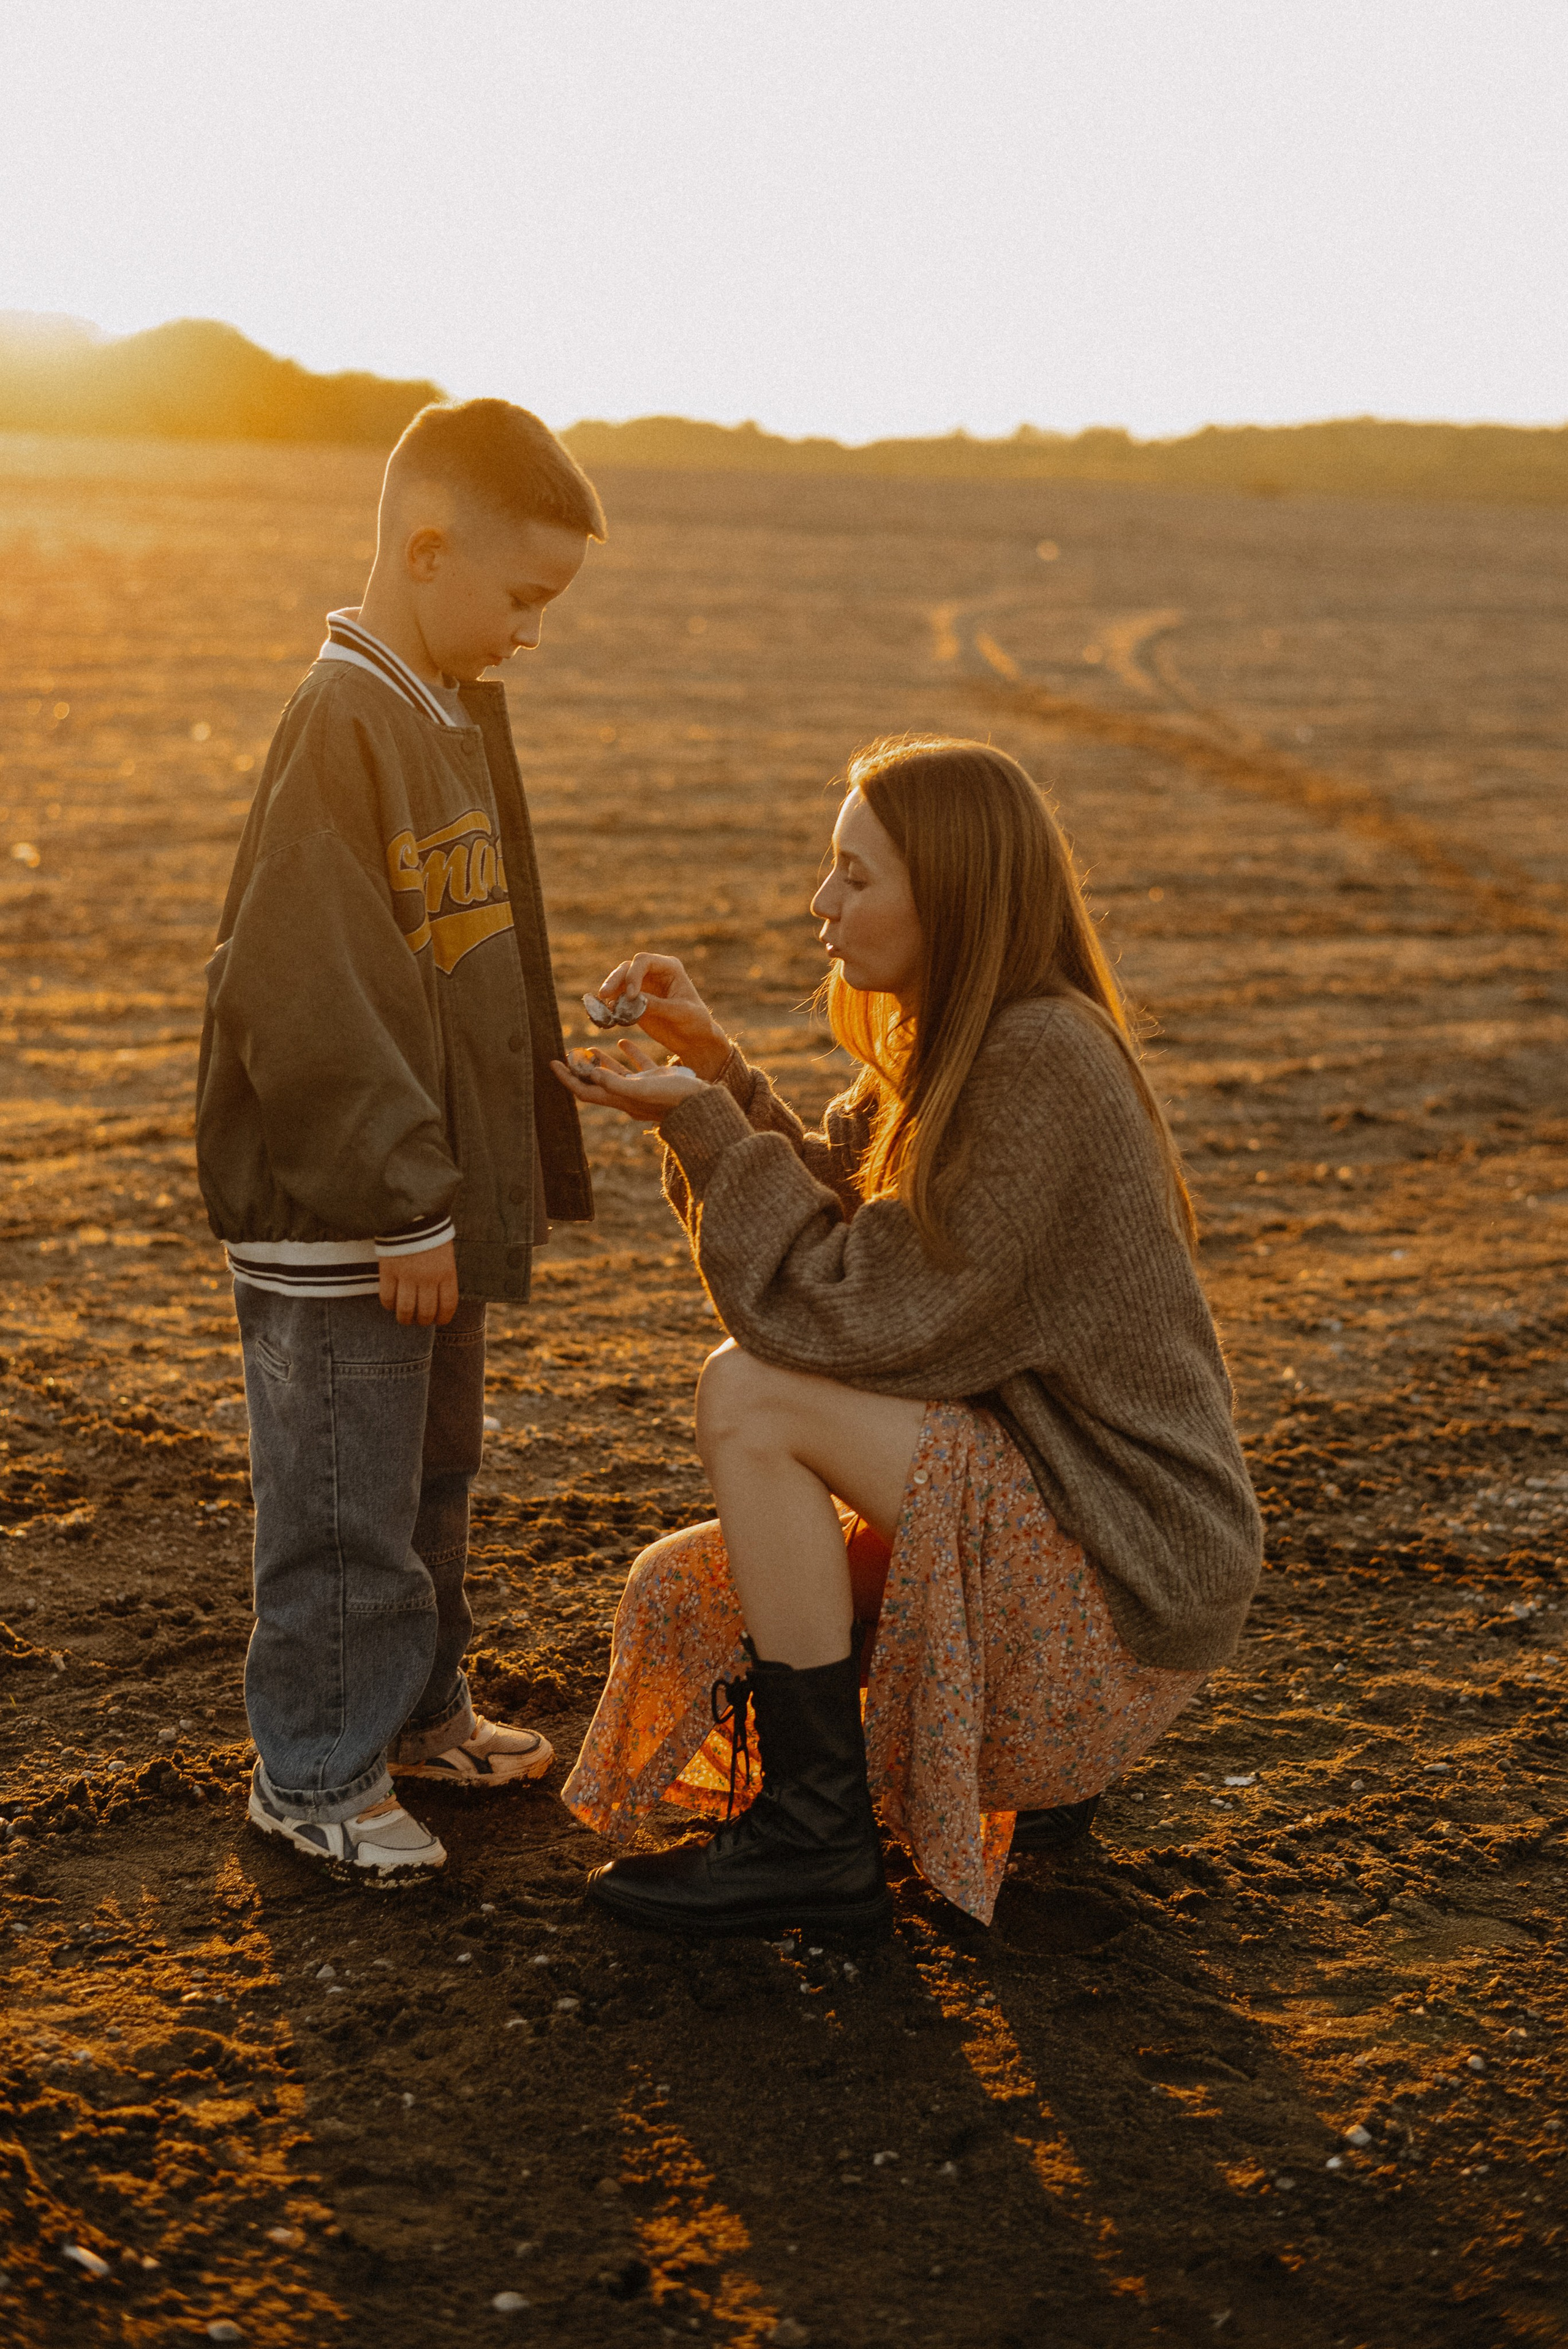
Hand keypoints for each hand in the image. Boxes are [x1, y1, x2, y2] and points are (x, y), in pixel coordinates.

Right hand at [378, 1238, 458, 1326]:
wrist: (411, 1214)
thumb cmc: (431, 1235)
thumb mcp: (446, 1256)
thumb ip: (443, 1277)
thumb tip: (438, 1302)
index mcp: (446, 1273)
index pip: (447, 1306)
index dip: (442, 1318)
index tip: (437, 1321)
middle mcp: (428, 1278)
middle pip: (425, 1312)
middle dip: (422, 1321)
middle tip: (418, 1319)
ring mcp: (407, 1275)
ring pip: (405, 1310)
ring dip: (405, 1318)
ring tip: (404, 1318)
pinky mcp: (389, 1271)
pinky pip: (387, 1298)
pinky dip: (389, 1305)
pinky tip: (391, 1303)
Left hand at [551, 1035, 707, 1124]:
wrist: (701, 1103)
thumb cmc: (673, 1097)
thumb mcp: (643, 1089)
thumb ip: (616, 1083)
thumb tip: (591, 1073)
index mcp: (621, 1100)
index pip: (585, 1090)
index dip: (567, 1078)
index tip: (553, 1062)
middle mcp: (628, 1095)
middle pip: (597, 1083)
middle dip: (581, 1069)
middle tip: (569, 1053)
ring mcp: (642, 1088)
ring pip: (616, 1074)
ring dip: (602, 1061)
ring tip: (590, 1047)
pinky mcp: (656, 1079)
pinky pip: (638, 1066)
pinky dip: (629, 1053)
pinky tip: (623, 1040)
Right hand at [592, 952, 729, 1078]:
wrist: (693, 1039)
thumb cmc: (695, 1022)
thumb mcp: (680, 1012)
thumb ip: (657, 1005)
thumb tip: (632, 999)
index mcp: (669, 968)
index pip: (644, 961)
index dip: (633, 974)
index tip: (632, 995)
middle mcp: (653, 973)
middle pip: (627, 968)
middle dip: (614, 980)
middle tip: (604, 995)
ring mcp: (642, 987)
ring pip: (618, 982)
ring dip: (609, 992)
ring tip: (603, 1006)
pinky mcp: (634, 1002)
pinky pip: (617, 999)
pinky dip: (610, 1006)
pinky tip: (606, 1015)